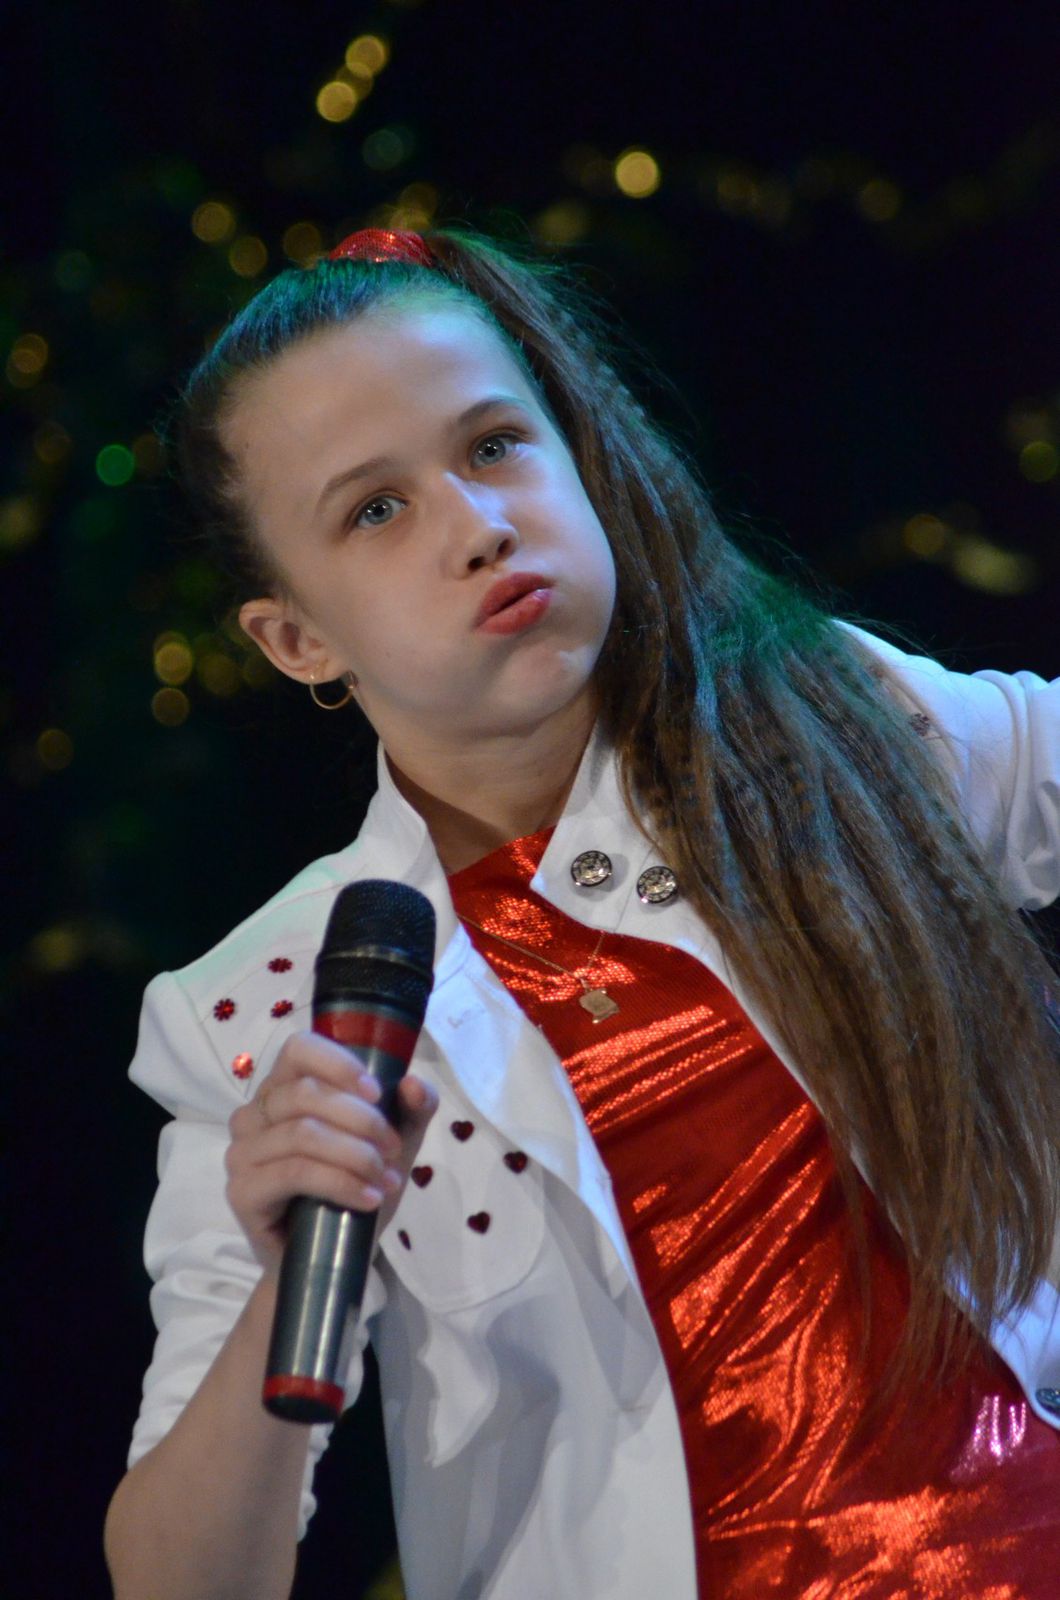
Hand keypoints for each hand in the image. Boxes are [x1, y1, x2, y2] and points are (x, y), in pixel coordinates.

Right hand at [225, 1031, 438, 1273]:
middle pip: (306, 1093)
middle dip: (362, 1120)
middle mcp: (253, 1114)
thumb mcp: (392, 1144)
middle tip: (393, 1150)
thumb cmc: (353, 1188)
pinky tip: (368, 1198)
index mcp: (282, 1089)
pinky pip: (294, 1173)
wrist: (327, 1258)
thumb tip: (414, 1084)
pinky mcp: (241, 1192)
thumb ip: (410, 1109)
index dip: (340, 1064)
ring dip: (356, 1155)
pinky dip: (340, 1183)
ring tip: (386, 1179)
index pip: (299, 1049)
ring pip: (303, 1133)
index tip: (379, 1094)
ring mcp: (241, 1153)